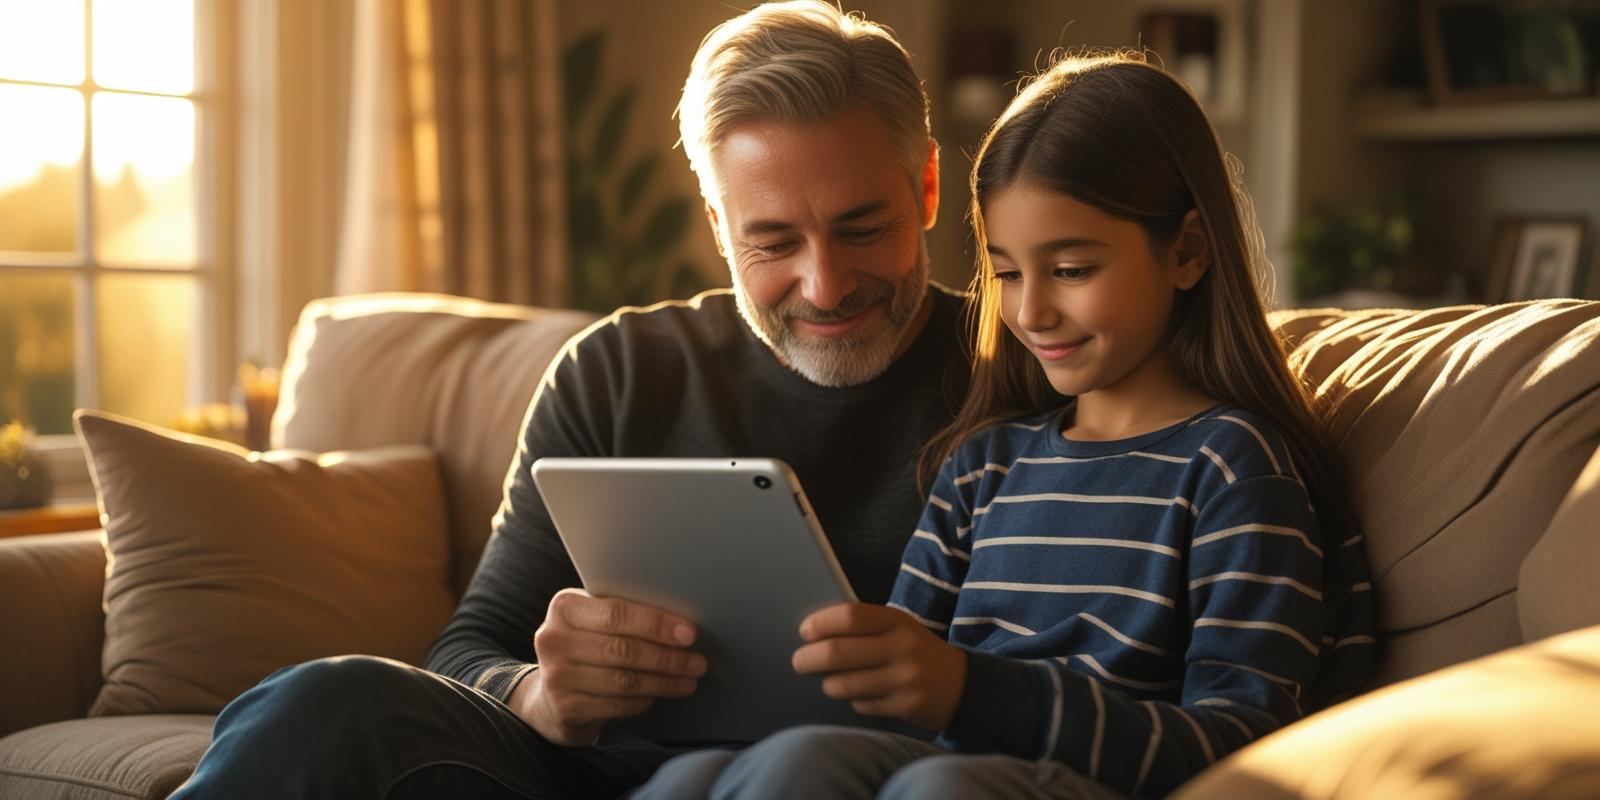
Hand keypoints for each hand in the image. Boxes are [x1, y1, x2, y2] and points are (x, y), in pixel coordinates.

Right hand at [509, 588, 706, 745]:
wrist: (550, 695)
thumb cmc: (585, 648)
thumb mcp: (593, 623)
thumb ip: (624, 616)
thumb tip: (680, 623)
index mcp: (565, 607)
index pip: (616, 612)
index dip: (657, 624)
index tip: (689, 634)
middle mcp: (553, 639)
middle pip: (623, 648)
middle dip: (667, 657)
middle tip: (697, 662)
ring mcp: (556, 676)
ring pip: (624, 679)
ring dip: (663, 681)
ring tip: (688, 680)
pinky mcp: (565, 708)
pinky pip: (617, 704)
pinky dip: (644, 700)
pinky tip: (659, 694)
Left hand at [791, 603, 966, 731]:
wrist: (961, 684)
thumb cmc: (914, 651)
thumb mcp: (897, 628)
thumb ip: (862, 628)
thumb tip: (812, 635)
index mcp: (897, 621)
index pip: (850, 617)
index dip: (821, 623)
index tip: (805, 631)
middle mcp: (903, 648)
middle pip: (838, 652)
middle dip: (808, 658)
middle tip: (798, 661)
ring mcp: (905, 679)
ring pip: (844, 685)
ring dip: (828, 684)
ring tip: (828, 680)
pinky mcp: (906, 707)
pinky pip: (861, 705)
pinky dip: (854, 700)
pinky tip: (862, 693)